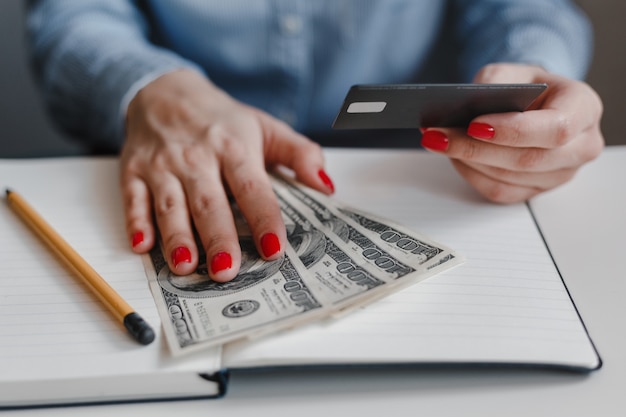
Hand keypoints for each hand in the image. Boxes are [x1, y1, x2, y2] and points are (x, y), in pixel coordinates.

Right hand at [120, 69, 334, 281]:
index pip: (252, 187)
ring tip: (185, 267)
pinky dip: (136, 222)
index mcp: (234, 146)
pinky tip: (141, 246)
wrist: (165, 90)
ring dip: (177, 237)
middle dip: (218, 238)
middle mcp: (198, 157)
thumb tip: (325, 185)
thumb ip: (299, 154)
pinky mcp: (134, 170)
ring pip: (171, 205)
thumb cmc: (221, 118)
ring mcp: (163, 165)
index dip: (263, 218)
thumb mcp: (265, 126)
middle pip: (210, 202)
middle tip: (227, 271)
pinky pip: (133, 198)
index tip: (274, 248)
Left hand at [420, 63, 603, 202]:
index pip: (555, 129)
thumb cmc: (526, 86)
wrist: (534, 102)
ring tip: (438, 140)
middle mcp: (581, 145)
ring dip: (468, 160)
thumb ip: (494, 84)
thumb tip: (466, 109)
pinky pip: (500, 191)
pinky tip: (454, 156)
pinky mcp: (538, 190)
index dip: (513, 130)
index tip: (474, 124)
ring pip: (509, 178)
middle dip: (476, 148)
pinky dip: (472, 174)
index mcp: (584, 108)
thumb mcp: (511, 71)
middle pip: (527, 159)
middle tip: (438, 134)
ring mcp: (562, 173)